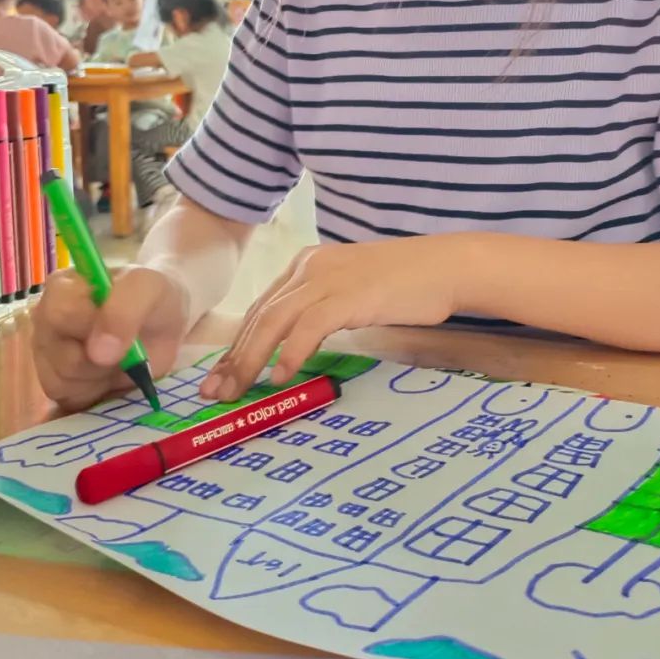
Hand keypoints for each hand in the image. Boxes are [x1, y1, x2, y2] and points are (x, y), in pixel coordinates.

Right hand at [31, 265, 190, 411]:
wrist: (162, 326)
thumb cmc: (152, 299)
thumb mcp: (150, 288)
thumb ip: (124, 310)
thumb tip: (97, 352)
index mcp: (64, 287)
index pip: (60, 312)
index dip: (89, 327)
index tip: (118, 333)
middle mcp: (46, 319)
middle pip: (59, 354)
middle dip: (98, 359)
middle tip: (123, 348)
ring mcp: (47, 352)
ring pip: (60, 380)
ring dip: (98, 377)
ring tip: (117, 359)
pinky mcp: (54, 381)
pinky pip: (65, 398)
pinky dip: (93, 392)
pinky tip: (107, 376)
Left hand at [200, 237, 461, 401]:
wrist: (445, 267)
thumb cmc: (406, 284)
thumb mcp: (352, 292)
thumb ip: (322, 310)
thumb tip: (296, 348)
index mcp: (306, 265)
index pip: (261, 309)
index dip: (239, 344)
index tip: (222, 376)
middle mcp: (308, 267)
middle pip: (260, 316)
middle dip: (234, 357)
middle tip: (214, 393)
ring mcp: (327, 278)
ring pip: (273, 321)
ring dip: (250, 360)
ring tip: (237, 392)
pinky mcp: (347, 294)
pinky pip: (307, 326)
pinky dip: (290, 353)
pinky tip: (280, 377)